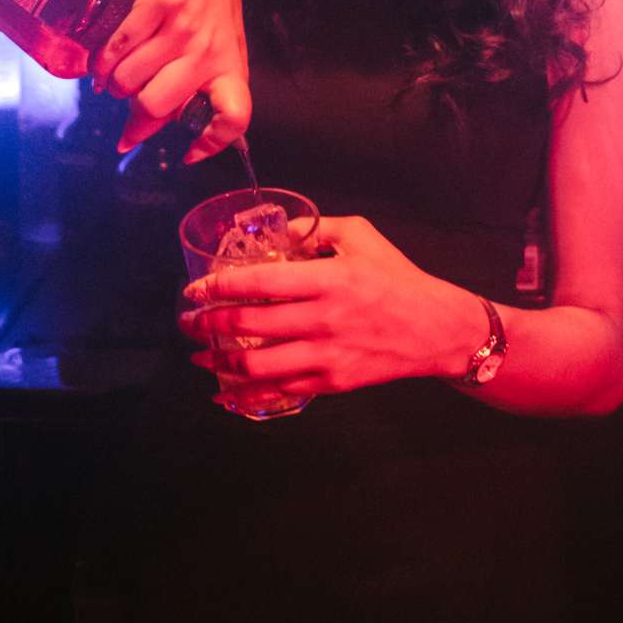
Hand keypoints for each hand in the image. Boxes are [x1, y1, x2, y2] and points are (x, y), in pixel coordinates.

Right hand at [92, 0, 250, 158]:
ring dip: (113, 83)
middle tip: (126, 99)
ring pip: (130, 80)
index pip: (235, 116)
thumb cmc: (203, 14)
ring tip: (112, 75)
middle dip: (132, 112)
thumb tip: (130, 139)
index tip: (186, 154)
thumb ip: (186, 91)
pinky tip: (102, 60)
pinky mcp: (164, 1)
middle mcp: (211, 50)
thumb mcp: (209, 53)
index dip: (211, 143)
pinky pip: (120, 47)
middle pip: (157, 106)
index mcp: (231, 67)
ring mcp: (187, 25)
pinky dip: (102, 59)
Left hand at [177, 214, 484, 401]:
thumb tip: (277, 231)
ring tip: (198, 354)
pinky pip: (279, 392)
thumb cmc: (397, 278)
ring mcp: (326, 356)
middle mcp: (322, 319)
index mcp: (328, 278)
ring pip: (257, 366)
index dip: (219, 287)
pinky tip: (224, 390)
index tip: (195, 289)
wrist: (434, 329)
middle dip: (207, 324)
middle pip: (249, 326)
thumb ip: (316, 229)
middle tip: (187, 321)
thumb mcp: (361, 236)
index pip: (259, 282)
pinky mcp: (331, 383)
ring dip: (218, 361)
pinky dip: (245, 394)